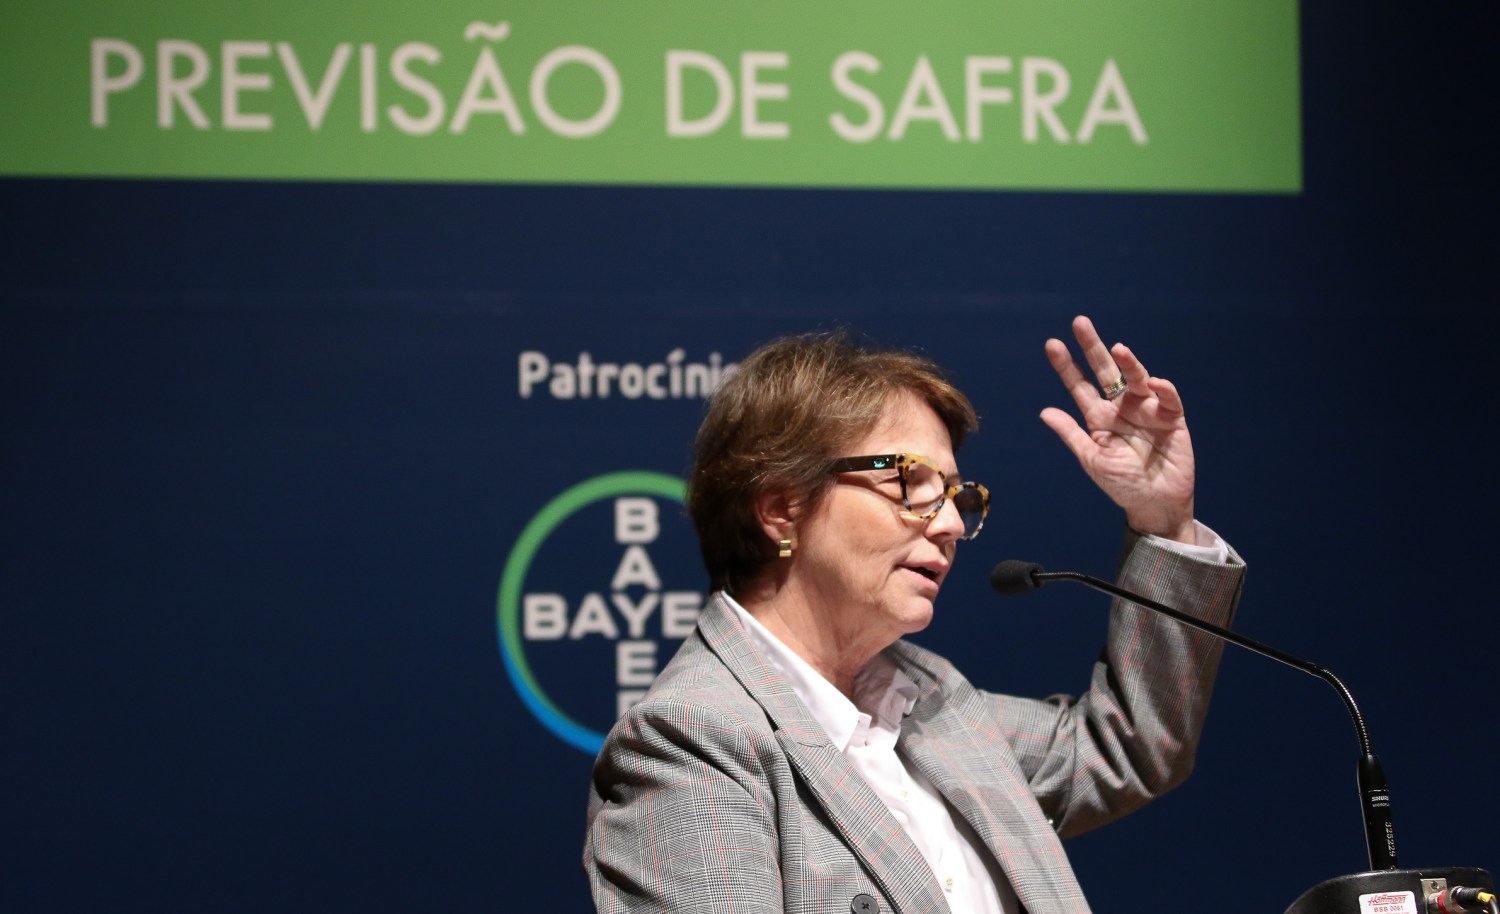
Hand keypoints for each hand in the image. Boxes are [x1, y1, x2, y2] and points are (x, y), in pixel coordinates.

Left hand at [1040, 315, 1195, 542]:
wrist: (1155, 504)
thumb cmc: (1122, 485)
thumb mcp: (1093, 460)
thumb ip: (1072, 434)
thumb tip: (1044, 412)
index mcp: (1099, 417)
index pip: (1079, 386)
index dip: (1067, 366)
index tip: (1052, 345)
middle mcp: (1121, 407)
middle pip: (1105, 371)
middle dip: (1093, 347)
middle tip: (1080, 322)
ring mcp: (1147, 409)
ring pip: (1136, 378)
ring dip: (1128, 363)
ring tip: (1118, 349)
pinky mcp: (1172, 417)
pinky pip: (1167, 398)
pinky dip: (1161, 389)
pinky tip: (1151, 383)